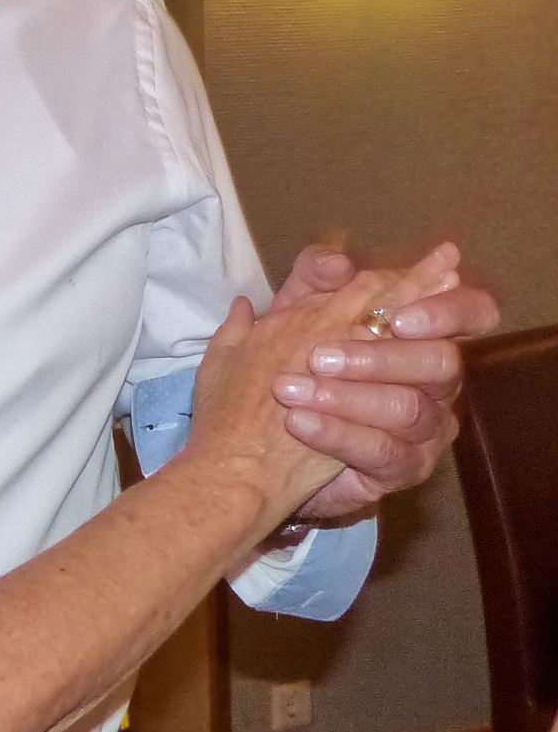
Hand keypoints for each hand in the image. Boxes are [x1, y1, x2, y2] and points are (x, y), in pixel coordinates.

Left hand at [267, 241, 500, 522]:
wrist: (260, 443)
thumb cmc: (288, 367)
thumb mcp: (291, 315)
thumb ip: (312, 279)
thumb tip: (337, 263)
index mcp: (422, 335)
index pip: (471, 312)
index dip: (449, 310)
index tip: (399, 316)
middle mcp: (437, 381)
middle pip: (441, 363)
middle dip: (379, 357)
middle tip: (317, 357)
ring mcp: (427, 429)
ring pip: (408, 410)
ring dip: (345, 397)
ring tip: (290, 391)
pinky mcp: (405, 468)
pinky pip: (382, 452)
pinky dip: (336, 434)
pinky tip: (298, 423)